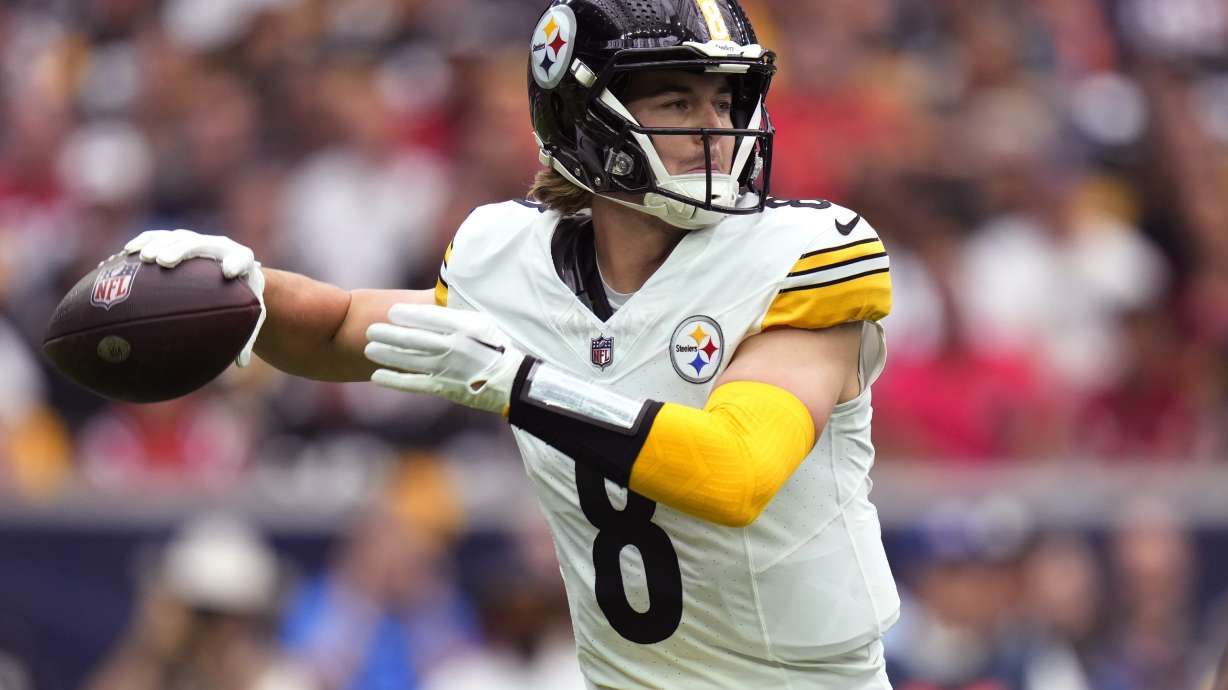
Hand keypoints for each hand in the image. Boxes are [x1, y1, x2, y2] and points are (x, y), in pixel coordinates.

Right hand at [124, 229, 265, 366]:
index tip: (227, 272)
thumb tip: (241, 365)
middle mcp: (219, 246)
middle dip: (182, 250)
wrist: (236, 271)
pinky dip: (143, 243)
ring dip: (158, 245)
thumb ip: (247, 336)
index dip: (236, 262)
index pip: (242, 259)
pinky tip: (126, 254)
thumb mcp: (249, 316)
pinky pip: (158, 237)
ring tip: (142, 258)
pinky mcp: (178, 239)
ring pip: (176, 238)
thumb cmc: (242, 298)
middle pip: (200, 244)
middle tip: (164, 262)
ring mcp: (197, 240)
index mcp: (242, 261)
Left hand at [364, 304, 523, 414]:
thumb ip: (457, 314)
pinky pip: (414, 383)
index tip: (392, 311)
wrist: (513, 382)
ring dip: (386, 354)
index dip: (408, 314)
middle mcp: (453, 347)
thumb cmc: (498, 347)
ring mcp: (447, 369)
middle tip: (370, 330)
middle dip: (389, 334)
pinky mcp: (443, 388)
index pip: (430, 318)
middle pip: (414, 339)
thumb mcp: (483, 324)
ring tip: (369, 348)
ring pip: (410, 360)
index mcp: (465, 328)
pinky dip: (394, 379)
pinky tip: (377, 375)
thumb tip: (432, 302)